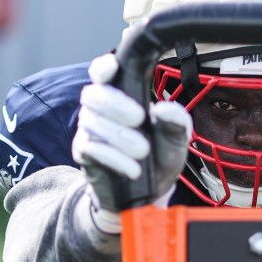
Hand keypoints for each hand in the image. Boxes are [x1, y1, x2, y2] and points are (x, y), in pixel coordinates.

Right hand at [72, 54, 191, 222]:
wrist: (149, 194)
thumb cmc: (160, 157)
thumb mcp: (176, 139)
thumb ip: (176, 121)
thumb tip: (164, 109)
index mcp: (124, 97)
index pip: (104, 73)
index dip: (104, 67)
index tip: (112, 68)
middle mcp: (101, 110)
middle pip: (93, 94)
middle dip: (116, 104)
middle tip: (139, 118)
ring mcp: (90, 131)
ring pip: (92, 122)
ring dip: (120, 136)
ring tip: (143, 152)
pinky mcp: (84, 155)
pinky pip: (90, 148)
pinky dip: (113, 157)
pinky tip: (132, 168)